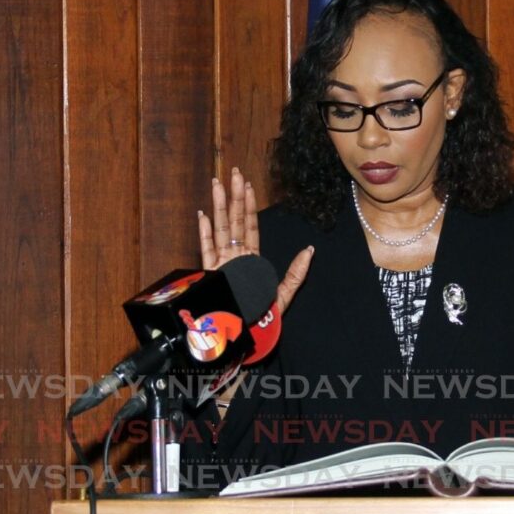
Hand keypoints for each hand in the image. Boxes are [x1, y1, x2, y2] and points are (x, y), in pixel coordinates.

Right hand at [197, 167, 312, 312]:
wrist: (238, 340)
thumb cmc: (259, 323)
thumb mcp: (283, 297)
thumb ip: (295, 274)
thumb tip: (310, 250)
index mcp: (251, 261)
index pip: (250, 226)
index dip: (249, 206)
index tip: (249, 186)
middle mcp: (234, 258)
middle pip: (233, 221)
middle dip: (233, 196)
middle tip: (234, 173)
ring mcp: (220, 265)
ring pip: (219, 229)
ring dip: (219, 206)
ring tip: (218, 184)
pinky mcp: (209, 275)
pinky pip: (206, 250)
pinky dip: (204, 232)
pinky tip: (203, 215)